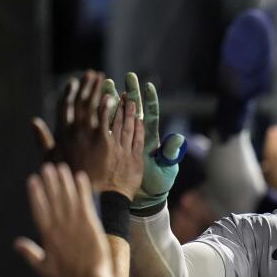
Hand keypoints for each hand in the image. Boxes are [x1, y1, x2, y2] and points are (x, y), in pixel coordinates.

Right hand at [15, 163, 112, 276]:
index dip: (35, 194)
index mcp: (48, 235)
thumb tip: (16, 243)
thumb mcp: (43, 269)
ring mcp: (76, 224)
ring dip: (64, 181)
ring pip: (68, 197)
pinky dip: (82, 189)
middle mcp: (60, 226)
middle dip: (49, 182)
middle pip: (53, 199)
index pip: (39, 209)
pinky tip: (80, 177)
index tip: (32, 180)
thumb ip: (29, 253)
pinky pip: (85, 202)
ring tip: (61, 168)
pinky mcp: (91, 224)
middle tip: (46, 167)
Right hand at [31, 70, 117, 190]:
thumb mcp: (51, 160)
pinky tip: (114, 96)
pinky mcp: (108, 142)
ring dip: (100, 91)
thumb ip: (43, 139)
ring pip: (96, 108)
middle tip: (94, 74)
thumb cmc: (71, 181)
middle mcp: (75, 133)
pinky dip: (111, 106)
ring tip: (105, 80)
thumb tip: (33, 122)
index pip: (64, 107)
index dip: (69, 93)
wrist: (93, 198)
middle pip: (81, 103)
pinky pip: (110, 119)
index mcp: (61, 135)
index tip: (74, 82)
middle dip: (87, 86)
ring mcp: (91, 137)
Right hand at [104, 73, 186, 210]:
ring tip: (108, 84)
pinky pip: (108, 130)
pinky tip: (97, 105)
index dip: (149, 101)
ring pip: (119, 117)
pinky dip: (104, 117)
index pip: (151, 115)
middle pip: (135, 111)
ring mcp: (125, 142)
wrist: (144, 200)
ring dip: (115, 101)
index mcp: (151, 139)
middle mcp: (139, 137)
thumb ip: (170, 152)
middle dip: (131, 94)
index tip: (148, 86)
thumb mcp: (166, 168)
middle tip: (127, 77)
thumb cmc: (157, 184)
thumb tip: (179, 138)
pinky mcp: (114, 148)